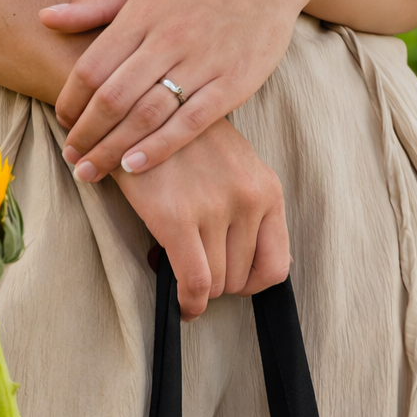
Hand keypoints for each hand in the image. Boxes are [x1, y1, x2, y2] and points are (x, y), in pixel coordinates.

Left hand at [40, 0, 308, 180]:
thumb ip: (98, 6)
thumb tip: (47, 18)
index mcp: (141, 14)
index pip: (92, 66)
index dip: (71, 101)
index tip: (62, 124)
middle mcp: (167, 38)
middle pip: (112, 97)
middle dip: (86, 135)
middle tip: (72, 161)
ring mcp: (200, 62)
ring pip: (145, 114)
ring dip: (112, 149)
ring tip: (92, 172)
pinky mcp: (231, 84)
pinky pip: (188, 123)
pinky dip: (159, 147)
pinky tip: (134, 167)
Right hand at [112, 118, 289, 320]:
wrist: (139, 110)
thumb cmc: (185, 144)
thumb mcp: (236, 168)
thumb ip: (254, 212)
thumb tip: (270, 265)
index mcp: (266, 189)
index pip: (277, 266)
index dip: (253, 285)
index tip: (233, 283)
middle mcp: (247, 199)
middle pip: (240, 279)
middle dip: (218, 283)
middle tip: (195, 267)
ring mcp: (214, 208)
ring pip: (215, 285)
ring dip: (198, 290)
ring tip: (180, 267)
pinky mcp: (177, 217)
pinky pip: (194, 283)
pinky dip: (189, 304)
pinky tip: (182, 306)